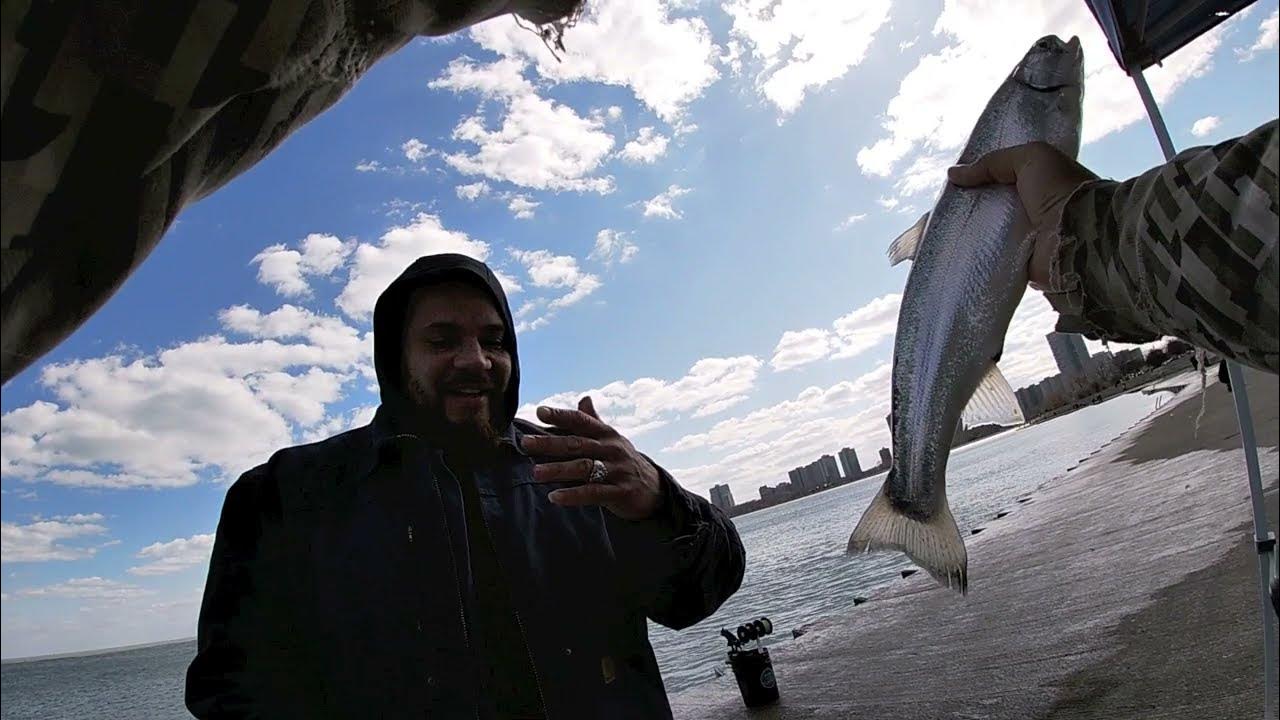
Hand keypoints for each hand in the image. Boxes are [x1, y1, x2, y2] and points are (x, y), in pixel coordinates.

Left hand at [521, 396, 663, 521]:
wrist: (654, 489)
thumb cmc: (623, 461)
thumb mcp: (612, 439)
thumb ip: (594, 421)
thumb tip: (584, 398)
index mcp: (607, 434)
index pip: (581, 421)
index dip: (561, 415)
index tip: (540, 411)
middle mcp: (612, 449)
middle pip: (577, 444)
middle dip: (550, 443)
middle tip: (526, 443)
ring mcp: (617, 470)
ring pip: (584, 468)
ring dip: (558, 470)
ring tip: (535, 473)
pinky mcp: (620, 492)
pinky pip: (594, 493)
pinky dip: (573, 495)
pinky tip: (554, 497)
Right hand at [947, 141, 1097, 288]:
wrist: (1079, 235)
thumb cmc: (1059, 189)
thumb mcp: (1031, 158)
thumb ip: (994, 162)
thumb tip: (953, 173)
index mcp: (1039, 183)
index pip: (1004, 179)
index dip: (981, 178)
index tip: (956, 181)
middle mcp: (1032, 209)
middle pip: (992, 205)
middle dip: (970, 205)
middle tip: (945, 204)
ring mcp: (1025, 237)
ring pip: (988, 231)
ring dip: (969, 230)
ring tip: (943, 226)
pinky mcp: (1019, 261)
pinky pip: (990, 256)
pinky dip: (975, 253)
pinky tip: (955, 247)